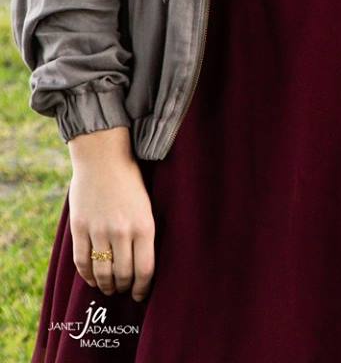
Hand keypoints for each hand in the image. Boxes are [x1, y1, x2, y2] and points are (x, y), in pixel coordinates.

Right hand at [66, 127, 156, 300]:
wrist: (104, 159)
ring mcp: (99, 231)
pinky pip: (82, 261)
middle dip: (123, 288)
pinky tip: (92, 279)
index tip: (140, 295)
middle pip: (123, 274)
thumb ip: (144, 233)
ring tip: (109, 288)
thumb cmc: (131, 183)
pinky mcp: (79, 228)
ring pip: (102, 271)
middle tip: (123, 292)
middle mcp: (122, 231)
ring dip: (105, 285)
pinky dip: (87, 275)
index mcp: (145, 226)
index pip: (145, 269)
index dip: (142, 287)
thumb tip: (144, 264)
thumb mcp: (147, 207)